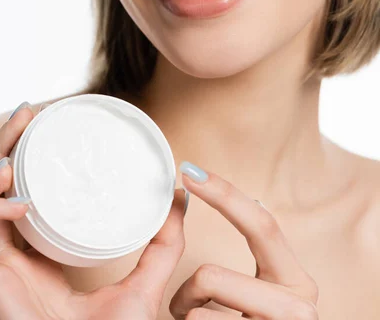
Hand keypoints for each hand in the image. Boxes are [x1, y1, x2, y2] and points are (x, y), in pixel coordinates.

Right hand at [0, 104, 186, 319]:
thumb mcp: (144, 279)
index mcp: (38, 251)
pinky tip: (19, 197)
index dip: (24, 157)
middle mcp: (12, 253)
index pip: (20, 193)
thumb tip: (181, 193)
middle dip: (8, 144)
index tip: (42, 122)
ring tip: (20, 138)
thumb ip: (165, 240)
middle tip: (30, 113)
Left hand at [170, 162, 318, 319]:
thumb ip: (220, 264)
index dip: (224, 194)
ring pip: (199, 306)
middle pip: (212, 275)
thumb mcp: (240, 295)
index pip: (262, 223)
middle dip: (191, 286)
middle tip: (180, 301)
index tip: (191, 172)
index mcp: (294, 280)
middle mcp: (298, 306)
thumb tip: (184, 200)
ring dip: (187, 314)